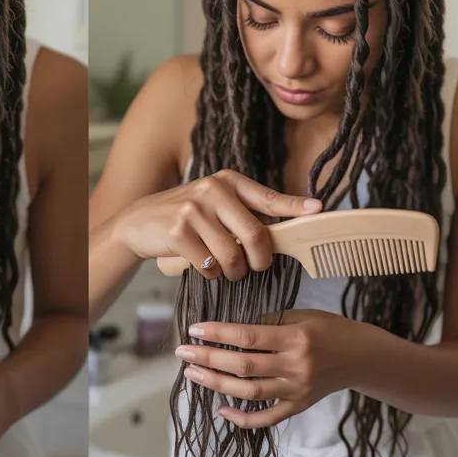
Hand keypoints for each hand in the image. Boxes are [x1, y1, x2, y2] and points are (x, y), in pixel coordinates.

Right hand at [113, 169, 320, 280]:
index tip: (318, 210)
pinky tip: (203, 267)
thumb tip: (292, 224)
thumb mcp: (217, 204)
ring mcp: (193, 209)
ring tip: (226, 270)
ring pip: (232, 255)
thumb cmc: (188, 217)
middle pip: (255, 235)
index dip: (295, 206)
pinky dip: (211, 275)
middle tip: (256, 267)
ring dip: (234, 272)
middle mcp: (213, 189)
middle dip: (260, 260)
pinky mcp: (177, 232)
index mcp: (228, 181)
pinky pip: (208, 266)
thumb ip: (247, 212)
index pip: (269, 197)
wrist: (139, 223)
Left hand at [175, 309, 368, 428]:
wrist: (360, 356)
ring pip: (249, 392)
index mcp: (296, 338)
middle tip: (184, 352)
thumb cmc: (330, 329)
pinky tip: (222, 410)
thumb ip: (269, 322)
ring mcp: (297, 390)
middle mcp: (296, 366)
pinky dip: (243, 419)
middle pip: (244, 365)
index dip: (218, 333)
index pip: (248, 336)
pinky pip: (267, 418)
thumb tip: (233, 329)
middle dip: (209, 358)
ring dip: (217, 384)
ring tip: (193, 374)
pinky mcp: (299, 406)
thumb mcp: (303, 315)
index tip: (194, 330)